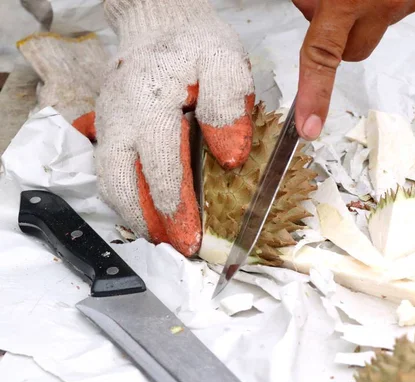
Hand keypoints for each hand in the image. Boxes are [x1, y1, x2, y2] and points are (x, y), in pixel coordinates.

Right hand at [78, 0, 254, 256]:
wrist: (162, 24)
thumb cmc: (197, 46)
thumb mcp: (226, 65)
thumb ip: (227, 108)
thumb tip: (229, 156)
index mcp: (151, 101)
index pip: (160, 163)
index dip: (176, 204)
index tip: (192, 234)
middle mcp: (121, 116)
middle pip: (122, 180)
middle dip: (147, 220)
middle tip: (174, 246)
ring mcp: (109, 123)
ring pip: (109, 180)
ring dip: (133, 214)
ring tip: (161, 238)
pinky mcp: (107, 128)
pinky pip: (109, 170)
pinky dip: (125, 197)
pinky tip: (147, 212)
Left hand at [292, 0, 414, 139]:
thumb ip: (314, 0)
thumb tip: (311, 13)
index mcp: (348, 0)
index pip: (321, 57)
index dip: (314, 96)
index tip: (308, 128)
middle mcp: (381, 6)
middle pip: (353, 51)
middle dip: (340, 35)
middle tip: (333, 3)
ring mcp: (407, 3)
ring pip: (375, 29)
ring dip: (364, 15)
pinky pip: (395, 10)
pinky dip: (384, 2)